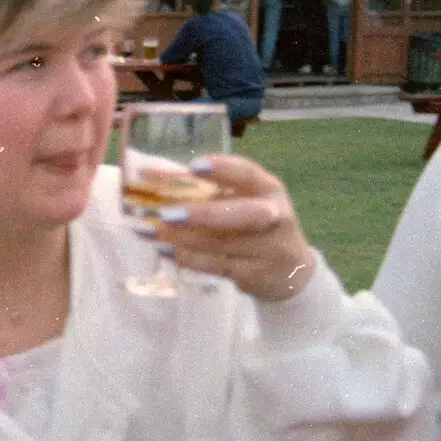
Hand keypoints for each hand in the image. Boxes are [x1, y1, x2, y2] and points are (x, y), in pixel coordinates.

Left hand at [141, 154, 318, 302]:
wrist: (290, 269)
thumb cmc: (252, 223)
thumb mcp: (239, 199)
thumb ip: (201, 188)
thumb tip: (149, 176)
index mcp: (269, 189)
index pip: (249, 174)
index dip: (223, 169)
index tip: (193, 166)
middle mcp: (274, 216)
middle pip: (243, 214)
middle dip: (204, 214)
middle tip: (168, 213)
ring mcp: (268, 249)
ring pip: (222, 243)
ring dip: (182, 238)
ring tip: (150, 231)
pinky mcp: (255, 274)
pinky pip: (217, 266)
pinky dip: (189, 258)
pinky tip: (165, 250)